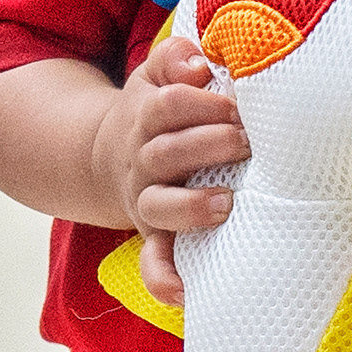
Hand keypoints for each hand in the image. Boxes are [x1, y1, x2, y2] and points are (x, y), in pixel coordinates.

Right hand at [91, 32, 248, 307]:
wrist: (105, 155)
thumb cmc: (155, 111)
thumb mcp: (155, 75)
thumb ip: (176, 59)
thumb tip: (200, 65)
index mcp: (148, 116)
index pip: (171, 104)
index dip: (204, 101)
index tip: (238, 104)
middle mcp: (144, 159)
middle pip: (168, 151)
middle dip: (208, 144)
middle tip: (245, 141)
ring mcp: (145, 199)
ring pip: (159, 205)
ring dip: (190, 208)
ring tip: (226, 205)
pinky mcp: (150, 233)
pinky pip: (152, 260)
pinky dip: (164, 278)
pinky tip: (185, 293)